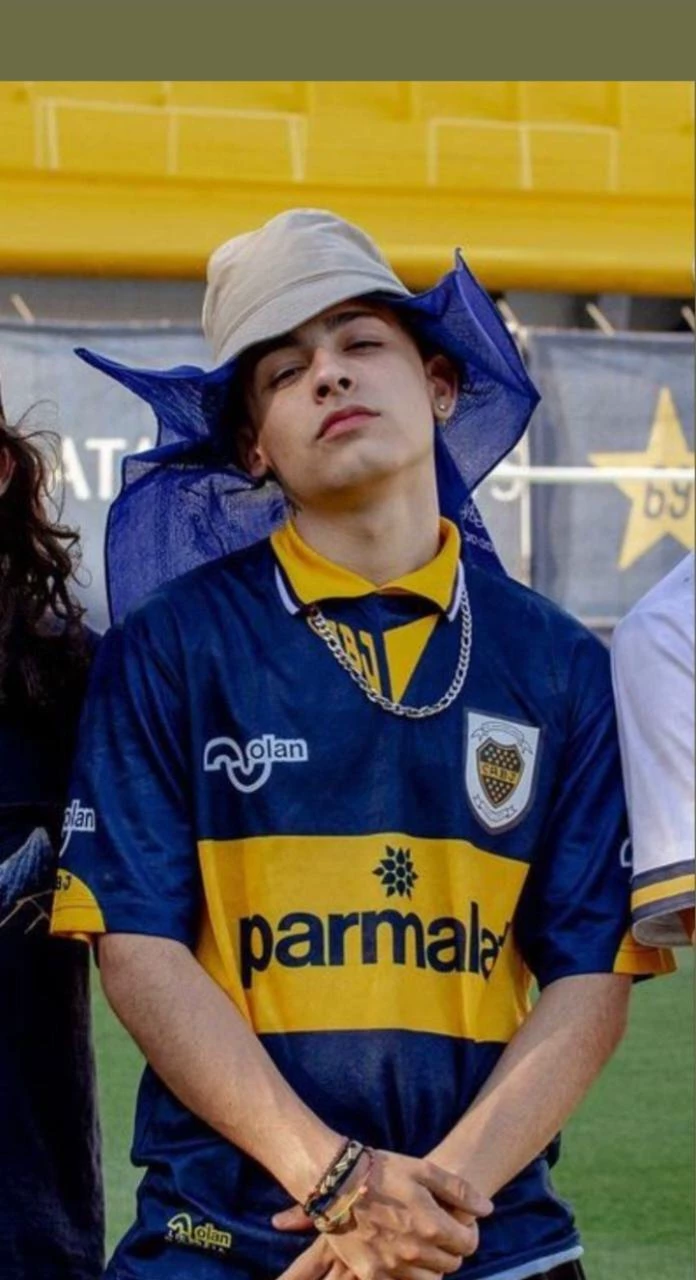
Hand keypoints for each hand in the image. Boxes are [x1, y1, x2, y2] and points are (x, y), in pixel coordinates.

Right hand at [274, 1150, 491, 1279]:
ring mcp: (392, 1267)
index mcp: (431, 1225)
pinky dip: (405, 1274)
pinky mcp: (371, 1275)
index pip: (468, 1244)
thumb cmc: (381, 1170)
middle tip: (438, 1232)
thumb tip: (487, 1209)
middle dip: (450, 1249)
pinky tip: (399, 1254)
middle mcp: (415, 1252)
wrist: (334, 1181)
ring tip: (420, 1244)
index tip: (459, 1224)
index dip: (469, 1233)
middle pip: (451, 1265)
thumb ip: (459, 1190)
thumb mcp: (422, 1169)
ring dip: (431, 1265)